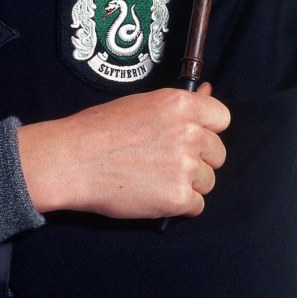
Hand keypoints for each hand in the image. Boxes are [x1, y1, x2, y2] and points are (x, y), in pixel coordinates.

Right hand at [17, 83, 229, 219]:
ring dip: (188, 183)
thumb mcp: (142, 104)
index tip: (191, 135)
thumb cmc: (100, 128)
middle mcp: (189, 133)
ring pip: (208, 181)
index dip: (206, 129)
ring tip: (155, 178)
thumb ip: (179, 106)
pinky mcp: (178, 198)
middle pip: (217, 153)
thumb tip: (208, 92)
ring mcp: (186, 167)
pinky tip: (154, 194)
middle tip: (165, 160)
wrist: (74, 160)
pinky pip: (196, 206)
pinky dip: (179, 205)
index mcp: (180, 105)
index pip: (222, 117)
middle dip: (198, 159)